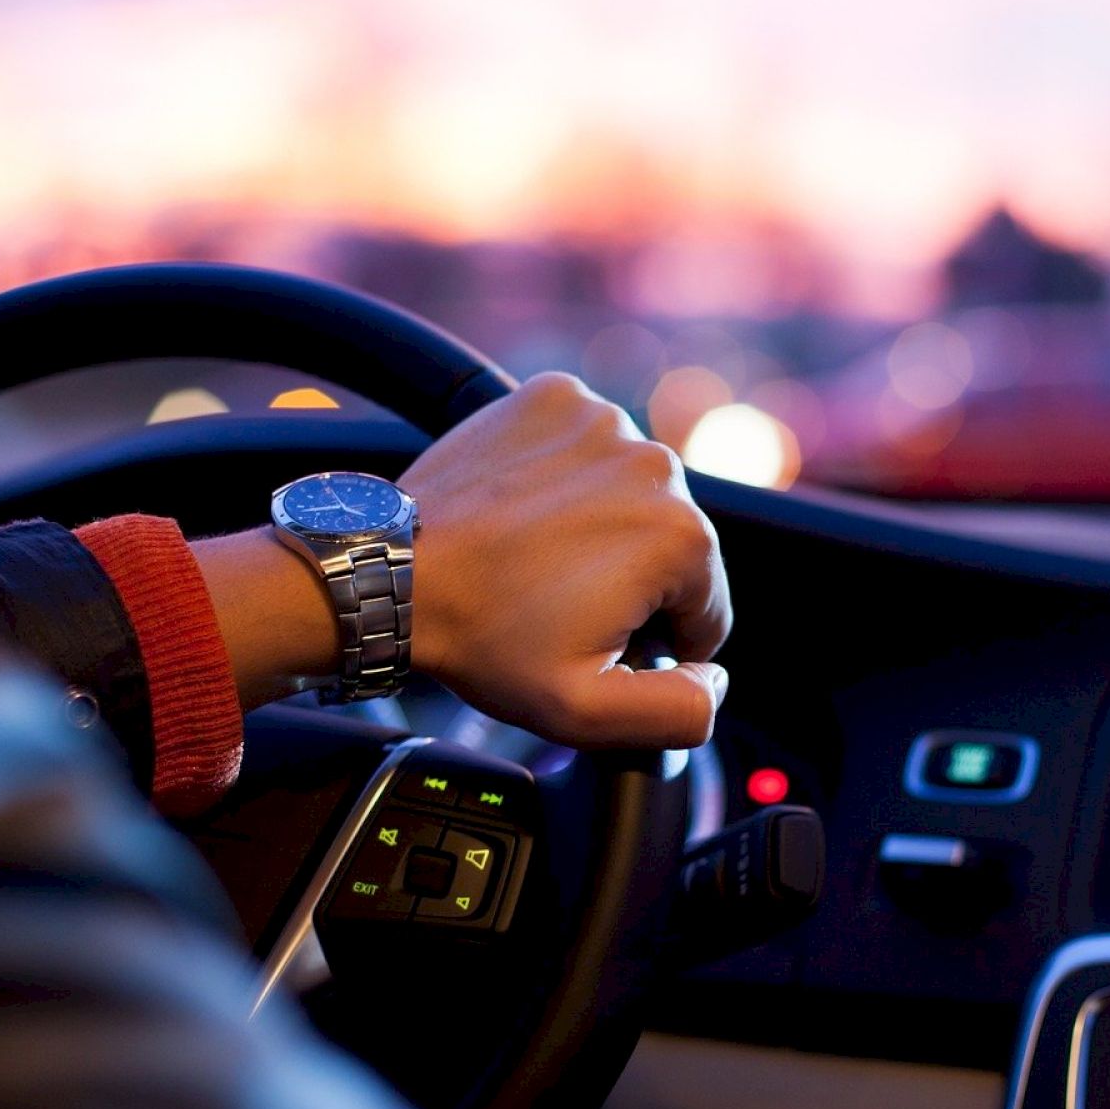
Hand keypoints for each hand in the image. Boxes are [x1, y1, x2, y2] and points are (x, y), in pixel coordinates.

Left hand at [404, 373, 731, 748]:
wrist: (394, 573)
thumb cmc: (483, 638)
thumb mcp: (587, 711)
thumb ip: (679, 711)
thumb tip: (715, 679)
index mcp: (682, 537)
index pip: (705, 609)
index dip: (653, 642)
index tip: (591, 639)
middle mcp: (656, 464)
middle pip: (672, 546)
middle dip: (629, 581)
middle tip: (555, 603)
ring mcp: (603, 420)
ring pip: (631, 494)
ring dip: (601, 526)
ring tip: (535, 558)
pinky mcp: (556, 397)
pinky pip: (586, 447)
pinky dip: (566, 476)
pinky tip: (525, 511)